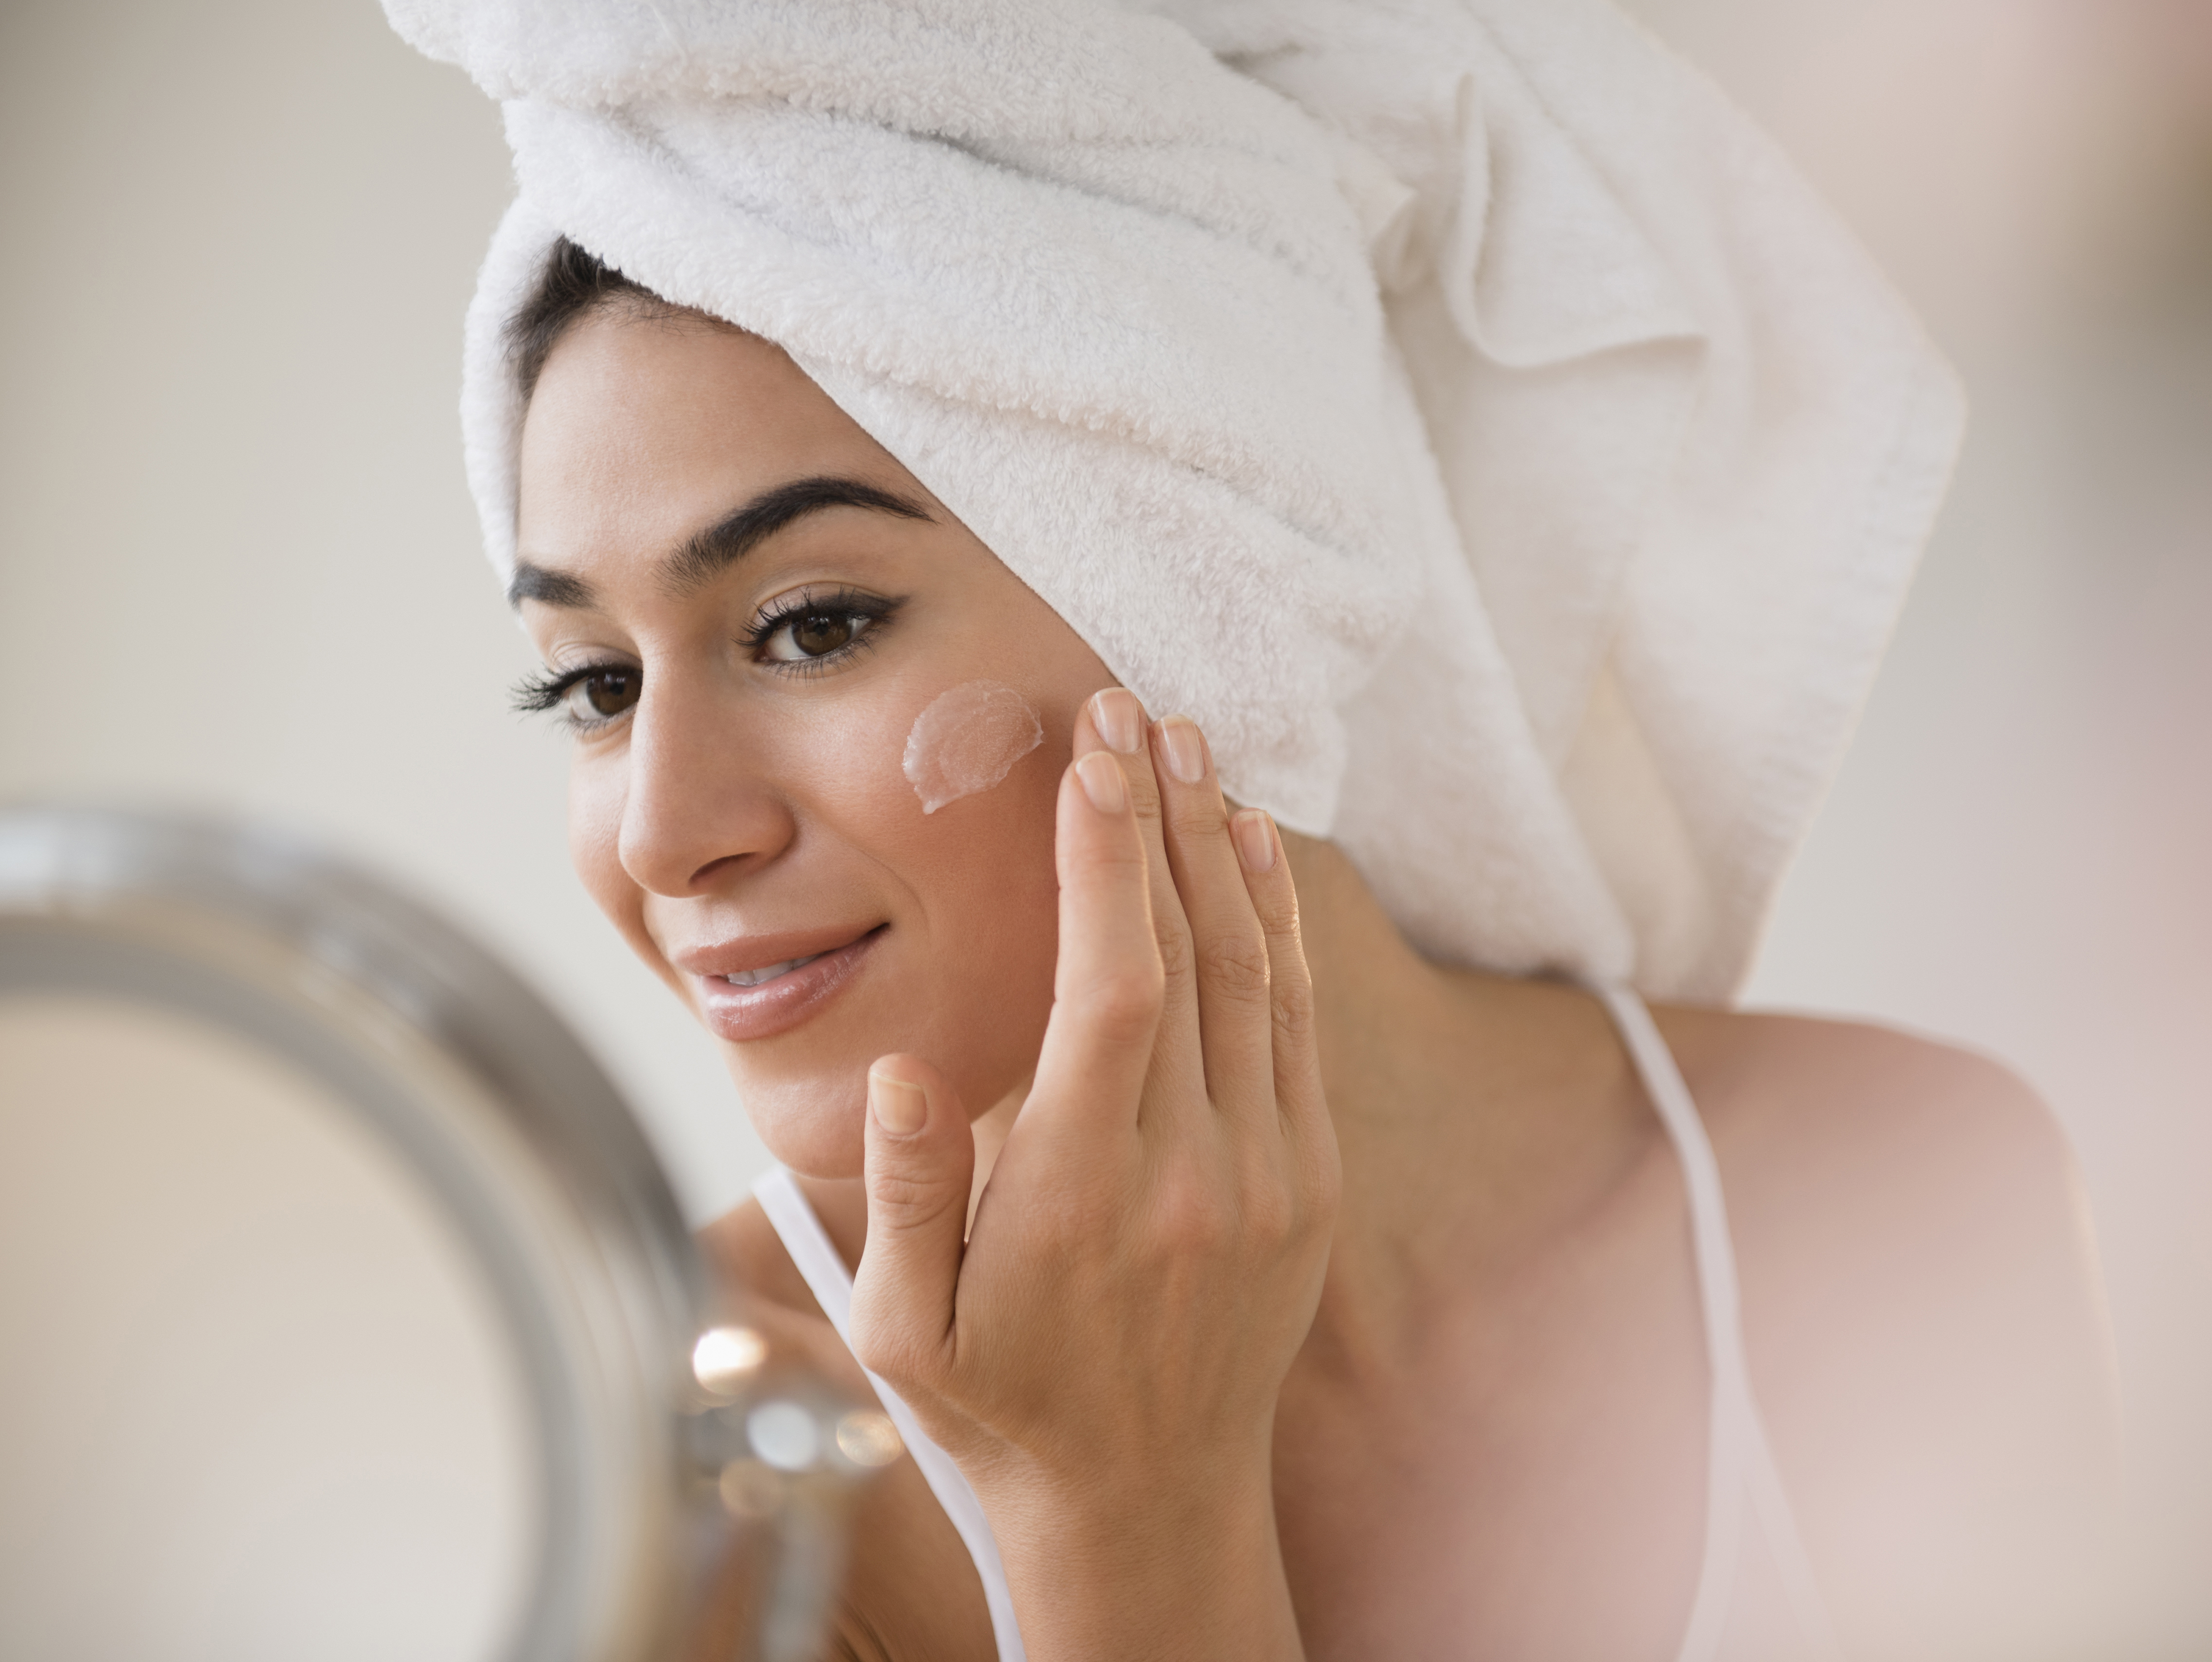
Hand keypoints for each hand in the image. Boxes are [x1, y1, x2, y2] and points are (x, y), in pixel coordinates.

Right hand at [844, 688, 1337, 1659]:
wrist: (1147, 1502)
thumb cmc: (1004, 1409)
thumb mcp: (907, 1334)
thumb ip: (903, 1199)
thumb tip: (911, 1069)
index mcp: (1084, 1193)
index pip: (1114, 984)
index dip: (1106, 857)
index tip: (1090, 755)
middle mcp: (1195, 1172)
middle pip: (1191, 954)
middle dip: (1159, 816)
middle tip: (1132, 709)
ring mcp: (1269, 1175)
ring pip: (1257, 976)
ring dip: (1222, 851)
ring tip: (1190, 747)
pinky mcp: (1308, 1183)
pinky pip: (1298, 1027)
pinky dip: (1279, 929)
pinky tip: (1251, 853)